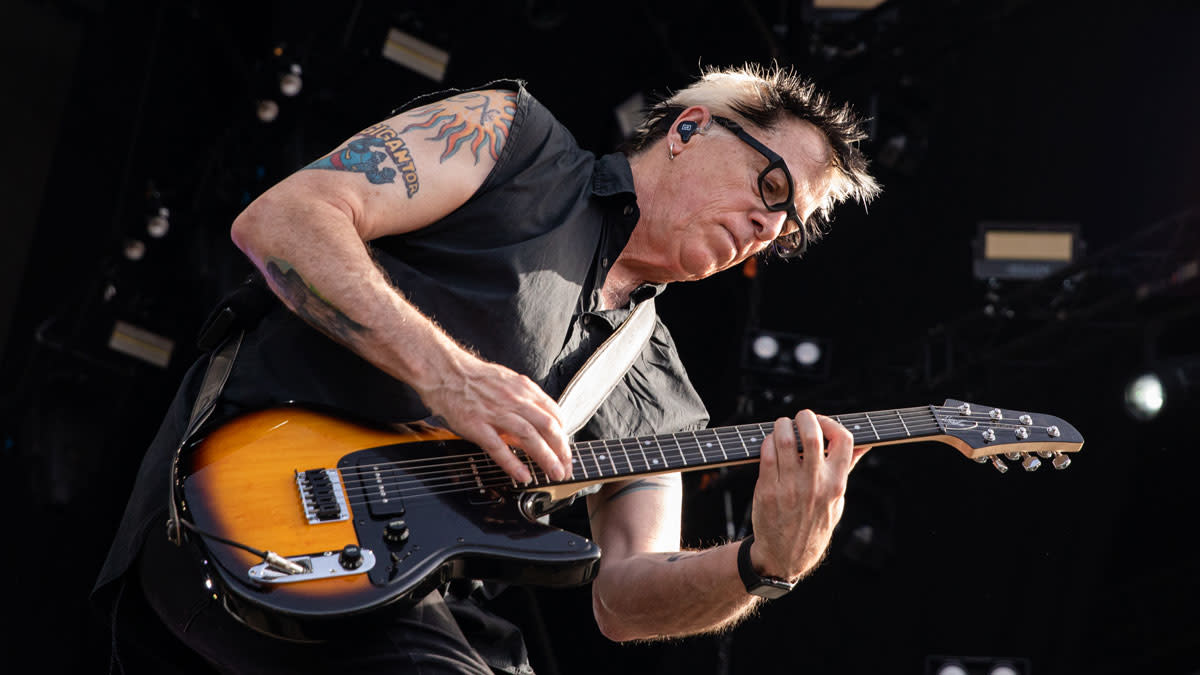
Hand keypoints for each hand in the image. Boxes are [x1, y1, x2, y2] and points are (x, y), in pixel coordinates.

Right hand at [416, 348, 569, 483]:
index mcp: (523, 389)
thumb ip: (525, 401)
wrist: (444, 370)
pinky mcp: (476, 425)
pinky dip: (513, 464)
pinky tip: (523, 476)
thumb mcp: (507, 382)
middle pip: (548, 427)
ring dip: (546, 458)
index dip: (564, 434)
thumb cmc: (474, 377)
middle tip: (567, 467)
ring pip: (530, 437)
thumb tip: (538, 421)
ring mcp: (495, 413)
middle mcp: (514, 400)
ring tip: (555, 473)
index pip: (554, 414)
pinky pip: (498, 447)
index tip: (566, 449)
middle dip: (562, 450)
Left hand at [748, 410, 866, 580]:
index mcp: (836, 484)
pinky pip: (766, 454)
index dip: (832, 423)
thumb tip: (864, 445)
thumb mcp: (837, 501)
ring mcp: (790, 487)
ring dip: (782, 425)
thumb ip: (846, 470)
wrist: (785, 556)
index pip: (844, 440)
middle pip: (811, 434)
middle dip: (804, 417)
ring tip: (783, 427)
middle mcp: (814, 484)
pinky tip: (770, 445)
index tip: (822, 422)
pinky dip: (767, 442)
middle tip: (799, 418)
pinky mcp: (767, 490)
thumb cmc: (814, 525)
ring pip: (784, 440)